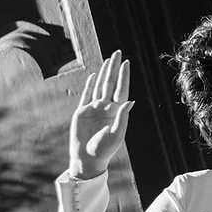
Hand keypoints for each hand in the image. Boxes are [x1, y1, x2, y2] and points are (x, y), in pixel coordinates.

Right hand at [69, 51, 132, 178]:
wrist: (87, 159)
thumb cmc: (104, 149)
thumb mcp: (116, 134)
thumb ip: (122, 118)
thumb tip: (130, 101)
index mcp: (116, 112)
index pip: (121, 89)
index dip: (124, 76)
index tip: (127, 62)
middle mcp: (106, 107)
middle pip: (111, 83)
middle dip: (115, 68)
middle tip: (118, 52)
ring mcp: (94, 109)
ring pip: (99, 86)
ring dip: (104, 73)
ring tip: (109, 60)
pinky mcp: (82, 112)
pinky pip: (86, 95)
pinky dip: (90, 85)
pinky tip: (94, 76)